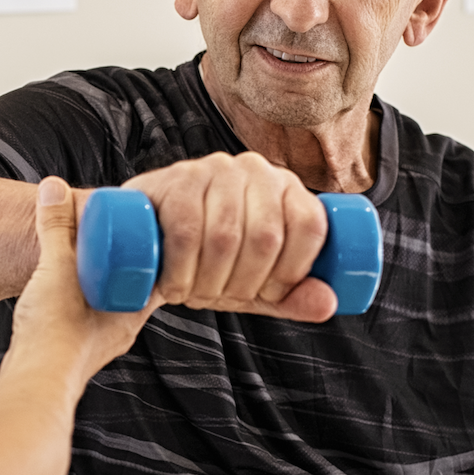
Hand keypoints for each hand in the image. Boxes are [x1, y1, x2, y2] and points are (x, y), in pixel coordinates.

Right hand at [10, 178, 153, 380]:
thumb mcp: (56, 268)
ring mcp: (101, 340)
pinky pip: (88, 316)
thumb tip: (54, 189)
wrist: (34, 383)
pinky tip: (65, 289)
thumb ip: (56, 228)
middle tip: (112, 235)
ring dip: (102, 281)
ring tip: (85, 258)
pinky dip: (82, 299)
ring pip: (110, 303)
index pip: (160, 271)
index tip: (142, 226)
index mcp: (134, 308)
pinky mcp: (77, 349)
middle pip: (135, 285)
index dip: (155, 247)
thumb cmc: (55, 336)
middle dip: (125, 261)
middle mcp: (123, 327)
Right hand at [125, 152, 336, 319]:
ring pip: (225, 237)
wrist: (145, 239)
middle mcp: (256, 169)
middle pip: (267, 237)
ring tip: (193, 291)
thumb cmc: (208, 260)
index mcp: (287, 188)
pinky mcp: (175, 179)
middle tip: (219, 296)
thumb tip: (328, 304)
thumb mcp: (256, 285)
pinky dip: (181, 270)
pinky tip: (174, 285)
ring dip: (208, 281)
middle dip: (243, 284)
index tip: (267, 293)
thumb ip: (293, 297)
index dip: (292, 272)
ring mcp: (214, 169)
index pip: (310, 226)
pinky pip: (186, 230)